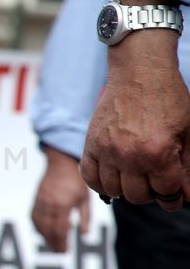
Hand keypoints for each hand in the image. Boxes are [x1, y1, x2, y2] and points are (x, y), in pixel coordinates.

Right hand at [31, 147, 89, 252]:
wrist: (60, 164)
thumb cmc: (76, 181)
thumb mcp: (85, 199)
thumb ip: (85, 217)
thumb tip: (84, 234)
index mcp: (62, 206)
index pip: (60, 230)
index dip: (62, 242)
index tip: (65, 251)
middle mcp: (49, 206)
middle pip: (49, 230)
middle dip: (54, 243)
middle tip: (59, 253)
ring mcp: (40, 203)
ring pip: (40, 225)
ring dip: (45, 237)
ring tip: (51, 246)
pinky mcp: (36, 200)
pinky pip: (34, 217)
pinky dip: (37, 227)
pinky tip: (42, 233)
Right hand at [81, 0, 189, 210]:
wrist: (139, 72)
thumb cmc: (167, 97)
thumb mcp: (188, 132)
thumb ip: (188, 167)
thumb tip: (187, 196)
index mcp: (157, 153)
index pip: (165, 193)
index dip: (172, 196)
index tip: (172, 193)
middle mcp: (129, 155)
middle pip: (138, 195)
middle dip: (150, 193)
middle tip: (154, 182)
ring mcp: (107, 150)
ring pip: (114, 190)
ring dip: (126, 189)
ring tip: (134, 179)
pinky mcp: (91, 143)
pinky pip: (89, 176)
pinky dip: (99, 183)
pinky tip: (111, 178)